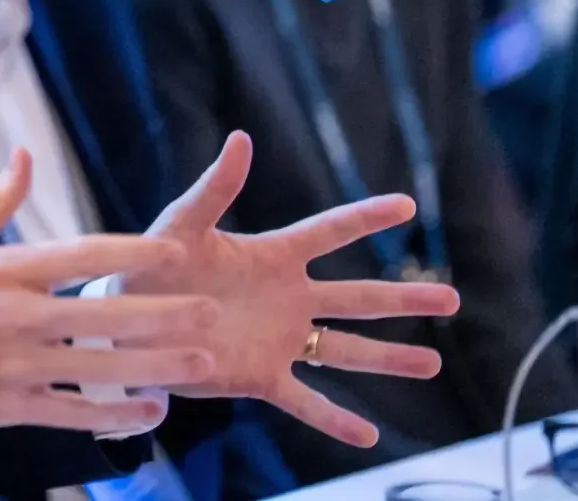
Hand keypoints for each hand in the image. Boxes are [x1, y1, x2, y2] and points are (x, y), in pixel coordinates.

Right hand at [0, 149, 222, 442]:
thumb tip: (25, 155)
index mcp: (2, 270)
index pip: (81, 256)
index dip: (133, 253)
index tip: (176, 252)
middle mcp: (13, 316)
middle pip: (102, 312)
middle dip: (163, 314)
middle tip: (210, 311)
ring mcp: (12, 365)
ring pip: (98, 367)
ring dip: (155, 366)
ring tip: (201, 364)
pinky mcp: (8, 405)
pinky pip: (73, 412)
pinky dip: (115, 414)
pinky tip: (152, 411)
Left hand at [125, 131, 461, 447]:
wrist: (124, 318)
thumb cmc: (151, 265)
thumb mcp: (182, 223)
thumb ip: (214, 187)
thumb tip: (240, 139)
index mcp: (272, 256)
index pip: (329, 231)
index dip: (366, 217)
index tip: (407, 205)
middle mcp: (287, 298)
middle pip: (357, 297)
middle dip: (403, 299)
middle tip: (453, 299)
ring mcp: (279, 339)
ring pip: (344, 349)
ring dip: (388, 357)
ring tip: (433, 363)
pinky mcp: (260, 375)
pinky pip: (304, 400)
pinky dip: (334, 420)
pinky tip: (369, 437)